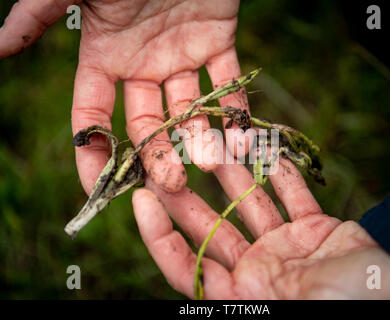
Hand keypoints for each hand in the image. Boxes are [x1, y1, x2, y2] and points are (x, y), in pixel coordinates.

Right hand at [0, 0, 249, 193]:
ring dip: (201, 140)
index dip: (93, 154)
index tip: (100, 188)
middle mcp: (143, 67)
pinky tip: (241, 142)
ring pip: (189, 111)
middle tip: (173, 185)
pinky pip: (228, 84)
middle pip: (147, 125)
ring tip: (213, 164)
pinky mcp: (217, 45)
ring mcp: (181, 58)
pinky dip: (235, 112)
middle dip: (159, 157)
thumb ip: (37, 16)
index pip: (92, 118)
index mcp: (106, 59)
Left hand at [132, 154, 389, 298]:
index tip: (141, 199)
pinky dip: (277, 172)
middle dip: (185, 193)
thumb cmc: (348, 307)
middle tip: (163, 158)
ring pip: (248, 203)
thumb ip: (250, 298)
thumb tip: (203, 294)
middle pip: (211, 227)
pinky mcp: (313, 228)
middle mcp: (259, 271)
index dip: (158, 235)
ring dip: (230, 172)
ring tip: (208, 141)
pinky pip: (290, 195)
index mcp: (244, 296)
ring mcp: (285, 247)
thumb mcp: (293, 309)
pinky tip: (261, 146)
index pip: (188, 266)